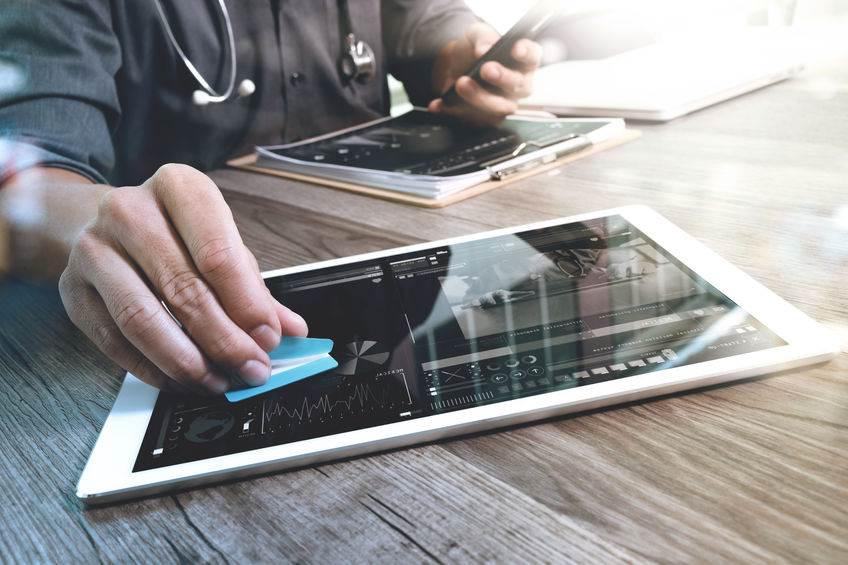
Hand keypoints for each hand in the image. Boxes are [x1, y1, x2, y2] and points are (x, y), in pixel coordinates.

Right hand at [58, 164, 307, 393]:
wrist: (98, 222)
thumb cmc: (173, 232)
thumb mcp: (220, 243)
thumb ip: (256, 288)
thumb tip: (291, 330)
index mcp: (179, 188)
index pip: (217, 253)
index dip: (247, 304)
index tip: (269, 338)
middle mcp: (129, 211)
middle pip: (183, 289)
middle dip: (225, 340)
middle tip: (251, 368)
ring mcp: (94, 250)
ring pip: (143, 320)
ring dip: (188, 361)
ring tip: (219, 380)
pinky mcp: (72, 290)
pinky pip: (115, 342)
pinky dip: (154, 369)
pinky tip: (183, 379)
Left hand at [428, 22, 541, 124]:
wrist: (455, 66)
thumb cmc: (474, 50)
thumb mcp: (476, 35)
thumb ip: (482, 37)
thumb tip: (484, 48)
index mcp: (523, 62)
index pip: (532, 57)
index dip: (527, 54)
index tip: (516, 50)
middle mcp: (518, 86)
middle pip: (517, 86)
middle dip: (502, 78)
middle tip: (486, 69)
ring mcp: (503, 104)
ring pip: (497, 108)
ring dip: (478, 97)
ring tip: (461, 83)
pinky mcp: (484, 118)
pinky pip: (471, 119)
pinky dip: (453, 110)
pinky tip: (440, 103)